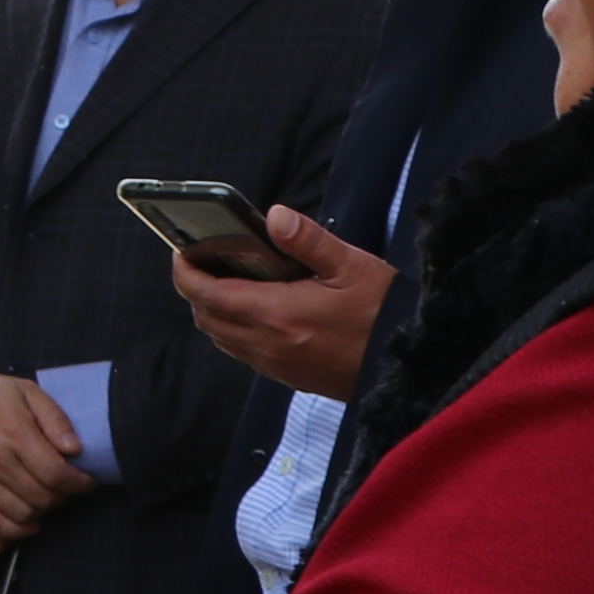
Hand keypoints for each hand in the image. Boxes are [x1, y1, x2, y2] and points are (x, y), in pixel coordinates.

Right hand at [0, 342, 89, 538]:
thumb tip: (76, 450)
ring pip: (21, 512)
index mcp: (14, 433)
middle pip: (41, 497)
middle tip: (66, 488)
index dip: (78, 483)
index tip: (86, 481)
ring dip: (42, 510)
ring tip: (46, 498)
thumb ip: (54, 419)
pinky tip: (29, 524)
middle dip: (63, 496)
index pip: (56, 474)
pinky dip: (14, 530)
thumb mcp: (26, 391)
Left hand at [172, 200, 389, 402]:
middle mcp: (270, 345)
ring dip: (214, 311)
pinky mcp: (290, 377)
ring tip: (229, 280)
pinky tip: (258, 308)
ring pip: (223, 339)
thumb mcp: (352, 265)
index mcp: (279, 315)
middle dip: (196, 289)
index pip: (208, 295)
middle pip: (207, 319)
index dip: (186, 272)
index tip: (182, 250)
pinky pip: (245, 354)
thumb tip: (274, 216)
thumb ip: (307, 240)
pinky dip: (236, 330)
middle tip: (205, 259)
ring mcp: (278, 366)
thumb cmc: (384, 311)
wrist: (411, 365)